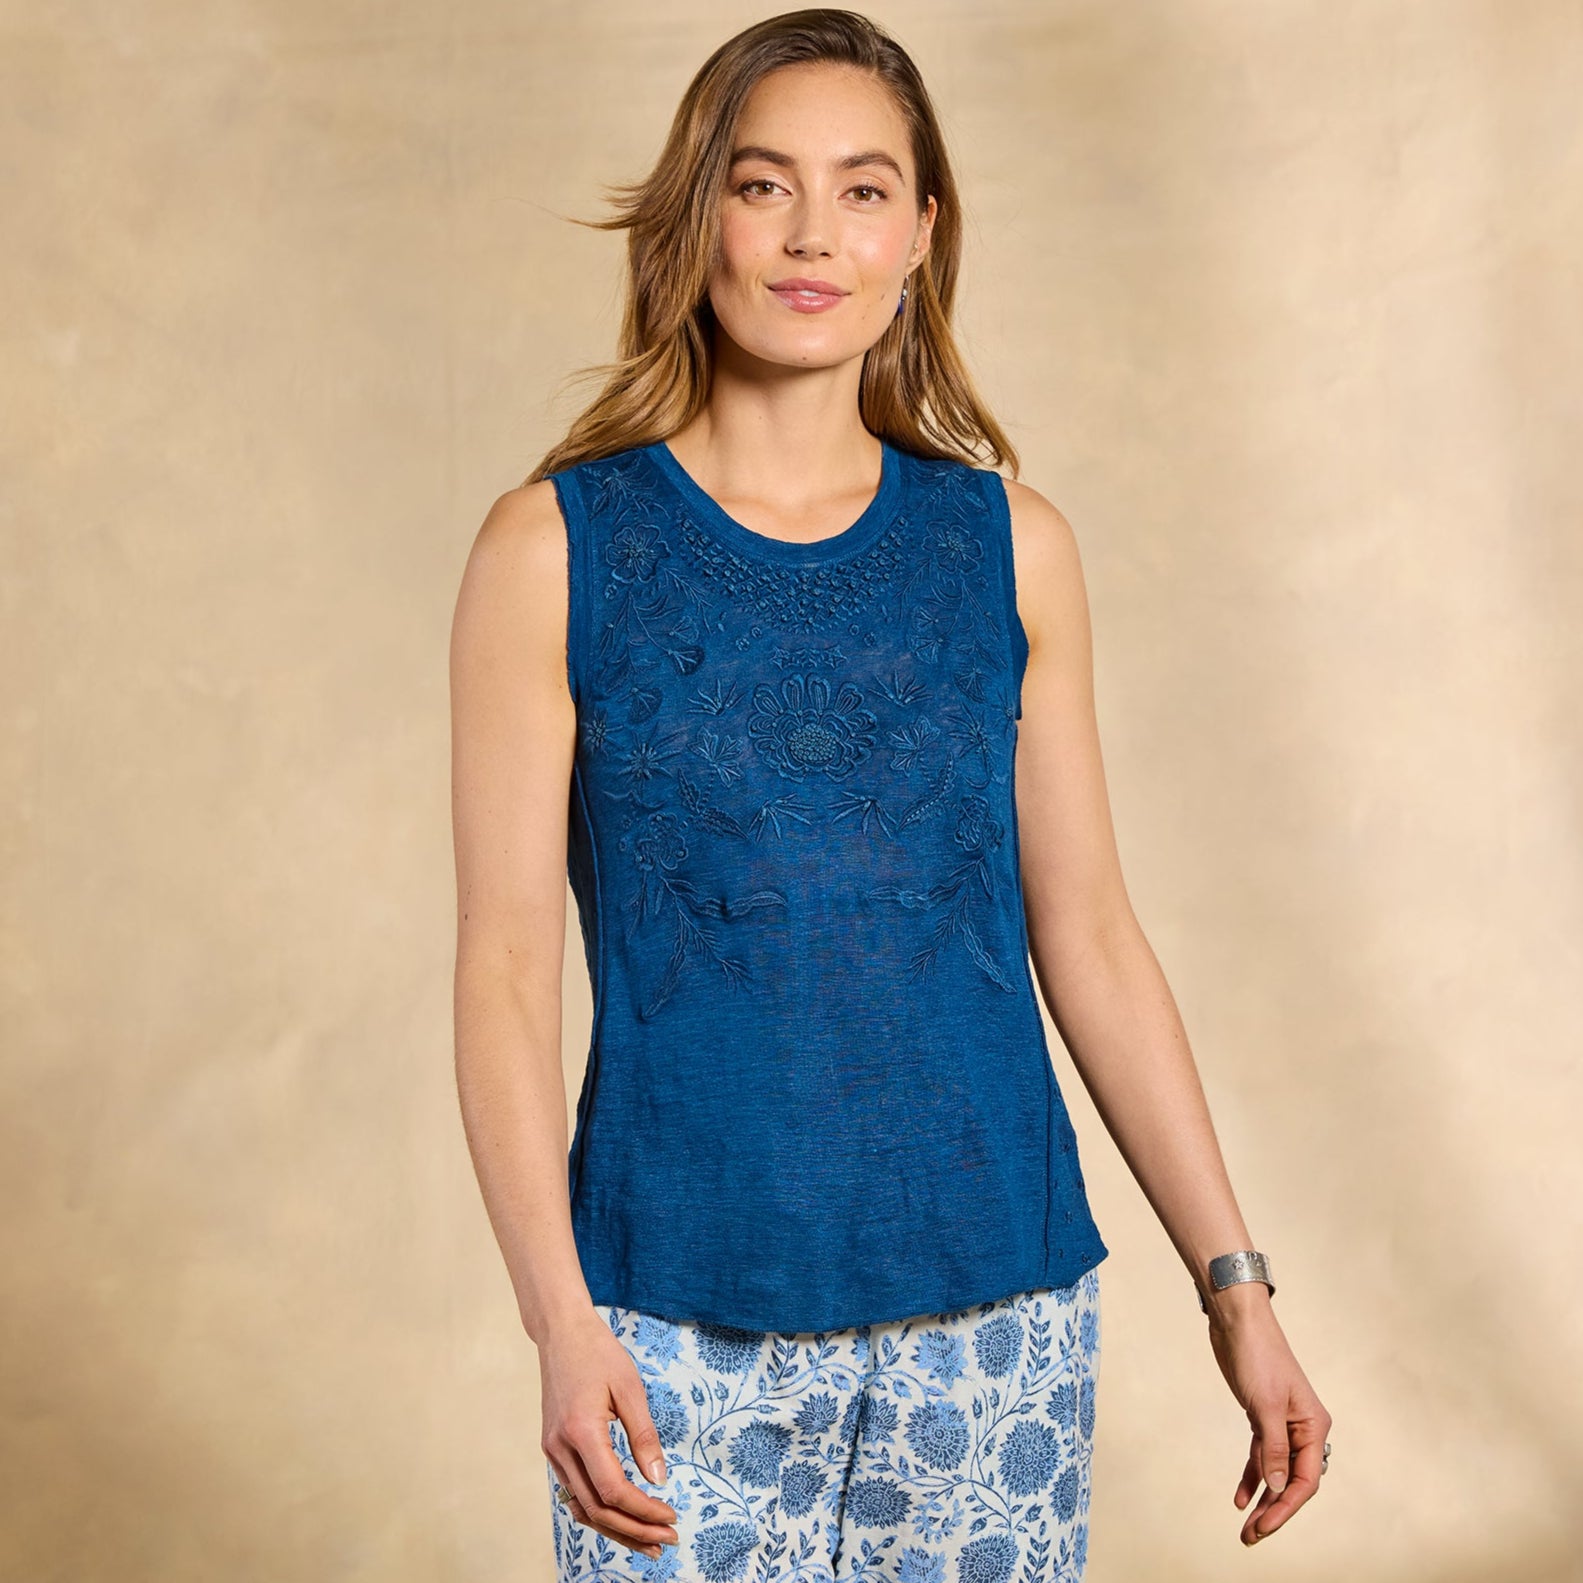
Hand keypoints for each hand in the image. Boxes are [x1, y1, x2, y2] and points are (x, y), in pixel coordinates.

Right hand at [537, 1309, 679, 1560]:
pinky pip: (574, 1491)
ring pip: (582, 1506)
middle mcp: (560, 1448)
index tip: (671, 1517)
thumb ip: (644, 1436)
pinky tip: (619, 1519)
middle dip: (634, 1529)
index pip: (612, 1490)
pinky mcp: (552, 1448)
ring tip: (648, 1542)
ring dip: (616, 1528)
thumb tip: (659, 1479)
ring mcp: (552, 1450)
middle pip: (596, 1508)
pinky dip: (597, 1511)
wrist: (561, 1333)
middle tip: (667, 1541)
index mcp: (581, 1431)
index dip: (643, 1510)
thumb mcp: (630, 1388)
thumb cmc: (599, 1353)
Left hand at [1203, 1290, 1331, 1546]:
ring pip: (1275, 1471)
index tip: (1264, 1526)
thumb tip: (1276, 1487)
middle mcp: (1302, 1428)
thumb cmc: (1257, 1356)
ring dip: (1262, 1497)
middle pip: (1291, 1480)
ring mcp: (1282, 1423)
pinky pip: (1260, 1455)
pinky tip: (1241, 1497)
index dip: (1285, 1506)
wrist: (1237, 1321)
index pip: (1305, 1480)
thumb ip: (1272, 1448)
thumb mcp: (1264, 1406)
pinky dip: (1251, 1476)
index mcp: (1314, 1425)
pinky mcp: (1261, 1417)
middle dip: (1274, 1510)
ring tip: (1246, 1528)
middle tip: (1252, 1537)